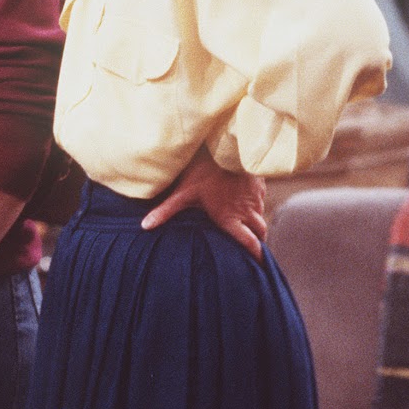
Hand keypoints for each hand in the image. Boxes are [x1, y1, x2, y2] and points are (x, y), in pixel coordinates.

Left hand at [141, 149, 266, 260]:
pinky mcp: (259, 184)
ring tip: (250, 224)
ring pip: (261, 215)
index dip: (255, 255)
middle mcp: (247, 211)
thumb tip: (146, 226)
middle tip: (255, 245)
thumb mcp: (184, 192)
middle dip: (258, 240)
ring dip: (257, 221)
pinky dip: (257, 203)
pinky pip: (262, 198)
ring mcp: (256, 197)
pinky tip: (249, 200)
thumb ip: (166, 210)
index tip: (258, 263)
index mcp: (230, 218)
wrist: (229, 146)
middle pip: (260, 231)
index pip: (249, 242)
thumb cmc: (206, 171)